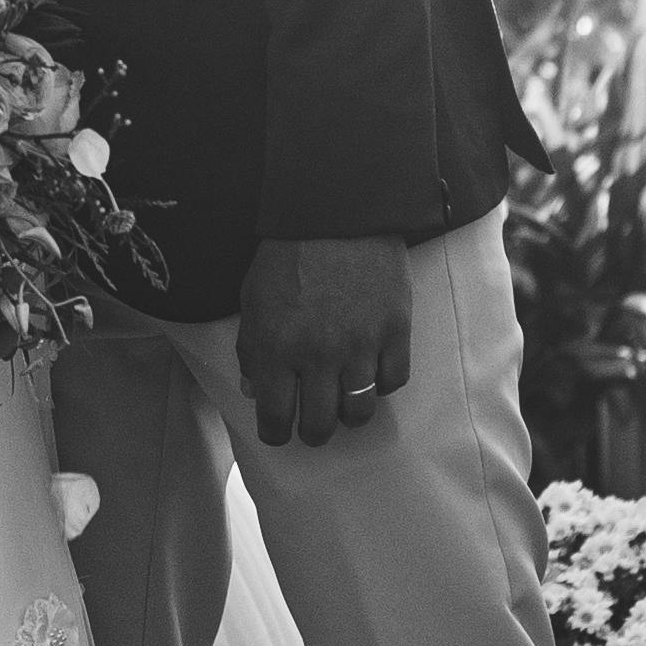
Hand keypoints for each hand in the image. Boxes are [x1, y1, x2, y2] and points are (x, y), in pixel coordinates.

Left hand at [237, 235, 416, 451]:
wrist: (338, 212)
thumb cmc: (288, 254)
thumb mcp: (253, 298)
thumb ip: (251, 348)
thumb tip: (254, 389)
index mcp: (275, 347)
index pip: (275, 417)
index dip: (275, 433)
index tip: (279, 430)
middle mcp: (317, 355)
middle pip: (320, 425)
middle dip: (314, 432)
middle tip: (314, 425)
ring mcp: (360, 345)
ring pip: (359, 412)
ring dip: (349, 415)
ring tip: (343, 404)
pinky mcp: (395, 331)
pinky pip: (393, 381)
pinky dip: (381, 385)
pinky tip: (370, 373)